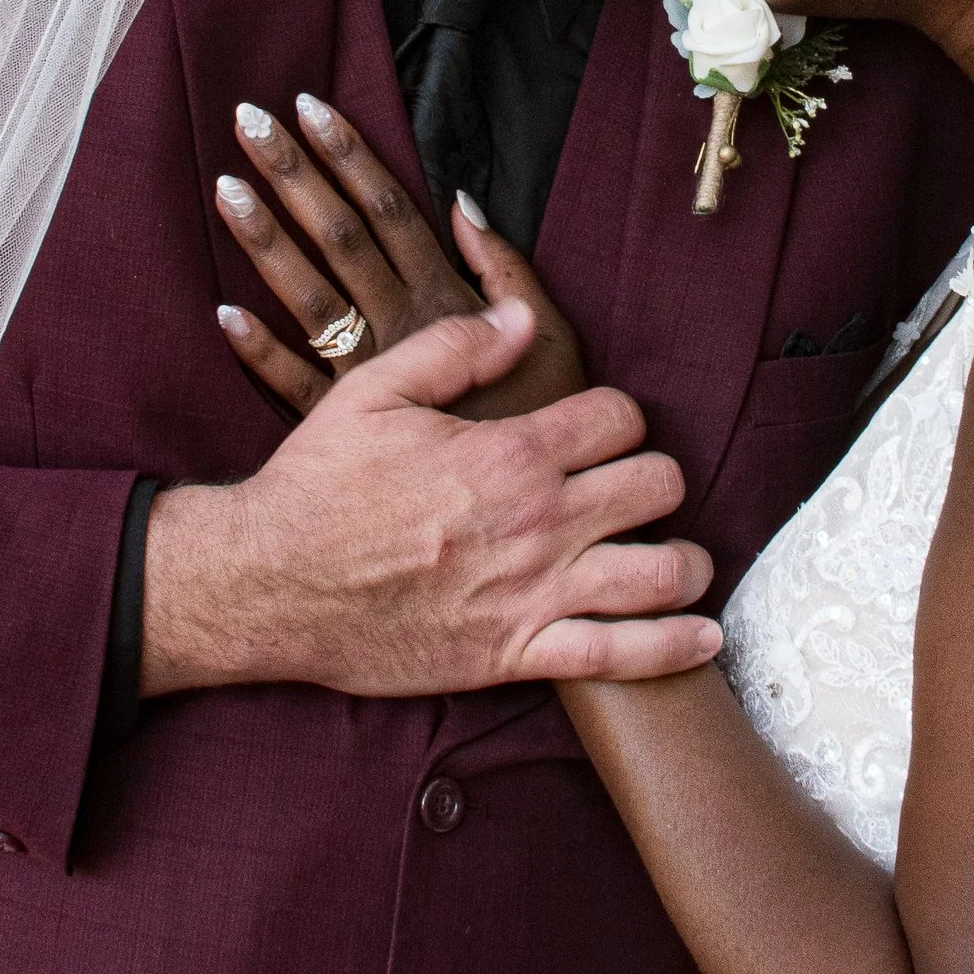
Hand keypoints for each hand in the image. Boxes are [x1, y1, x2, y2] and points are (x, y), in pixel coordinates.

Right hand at [143, 295, 717, 695]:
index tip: (601, 431)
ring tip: (680, 558)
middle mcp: (539, 519)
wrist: (270, 582)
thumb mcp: (374, 389)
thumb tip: (520, 317)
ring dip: (686, 560)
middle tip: (636, 489)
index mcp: (509, 450)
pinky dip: (674, 646)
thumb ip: (456, 348)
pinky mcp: (518, 653)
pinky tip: (704, 634)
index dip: (620, 417)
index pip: (619, 417)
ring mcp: (535, 590)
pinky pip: (621, 656)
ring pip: (662, 570)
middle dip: (657, 480)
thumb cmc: (316, 484)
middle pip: (657, 485)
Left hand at [213, 94, 587, 420]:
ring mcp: (369, 376)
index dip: (351, 157)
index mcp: (446, 299)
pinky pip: (295, 384)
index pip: (389, 210)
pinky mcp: (348, 423)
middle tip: (249, 120)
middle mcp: (401, 328)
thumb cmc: (545, 416)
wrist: (525, 511)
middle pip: (341, 237)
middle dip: (297, 175)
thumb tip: (461, 203)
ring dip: (267, 241)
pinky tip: (224, 314)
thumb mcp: (552, 334)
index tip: (312, 108)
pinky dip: (260, 352)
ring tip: (226, 187)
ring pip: (310, 297)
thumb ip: (505, 268)